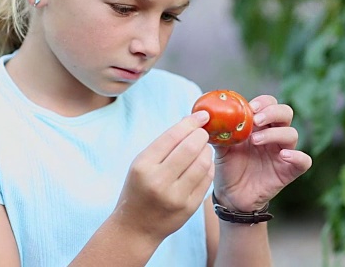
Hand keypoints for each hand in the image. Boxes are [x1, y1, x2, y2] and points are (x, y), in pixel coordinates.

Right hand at [112, 111, 214, 241]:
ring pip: (202, 162)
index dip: (191, 122)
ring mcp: (175, 196)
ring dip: (207, 150)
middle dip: (201, 135)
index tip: (202, 115)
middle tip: (203, 132)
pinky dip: (208, 166)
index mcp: (143, 166)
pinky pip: (207, 179)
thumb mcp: (141, 164)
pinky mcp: (189, 207)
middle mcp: (158, 181)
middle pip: (190, 148)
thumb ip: (164, 145)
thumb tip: (191, 121)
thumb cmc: (139, 189)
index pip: (172, 136)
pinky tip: (204, 163)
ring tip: (203, 147)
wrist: (136, 228)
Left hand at [212, 95, 311, 211]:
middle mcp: (274, 135)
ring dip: (275, 133)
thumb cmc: (228, 167)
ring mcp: (283, 152)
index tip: (250, 107)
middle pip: (285, 113)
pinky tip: (283, 155)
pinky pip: (304, 161)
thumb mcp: (221, 148)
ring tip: (256, 141)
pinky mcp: (289, 170)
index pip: (270, 103)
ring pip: (292, 134)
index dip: (263, 102)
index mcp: (260, 125)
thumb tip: (208, 118)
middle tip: (256, 119)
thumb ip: (219, 132)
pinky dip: (297, 156)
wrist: (231, 196)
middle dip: (272, 112)